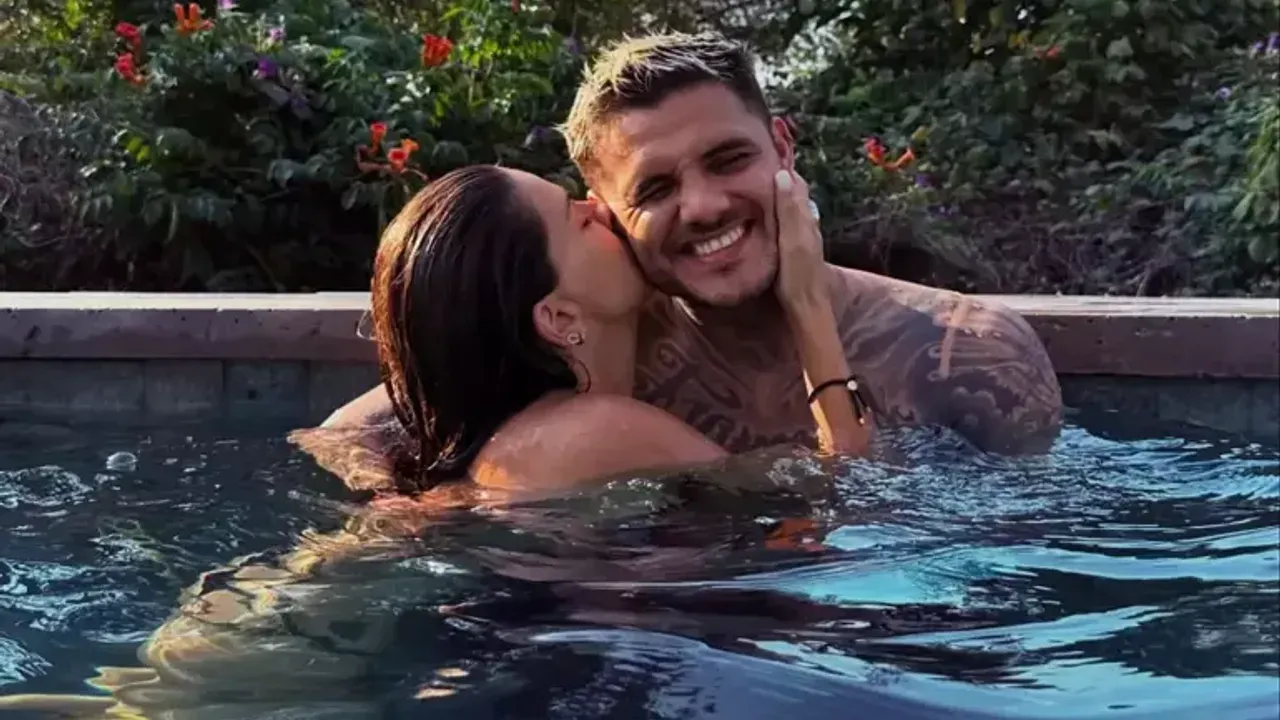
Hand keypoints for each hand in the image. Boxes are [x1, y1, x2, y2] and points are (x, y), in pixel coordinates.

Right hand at [772, 169, 827, 310]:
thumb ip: (787, 209)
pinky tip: (769, 220)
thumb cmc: (797, 275)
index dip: (785, 169)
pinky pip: (789, 224)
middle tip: (757, 171)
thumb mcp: (791, 239)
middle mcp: (808, 224)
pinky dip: (779, 215)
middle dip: (781, 181)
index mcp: (805, 218)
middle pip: (796, 195)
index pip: (797, 184)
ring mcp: (804, 238)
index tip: (766, 156)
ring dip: (780, 198)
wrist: (807, 307)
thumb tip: (783, 174)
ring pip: (793, 210)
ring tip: (759, 190)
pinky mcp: (798, 250)